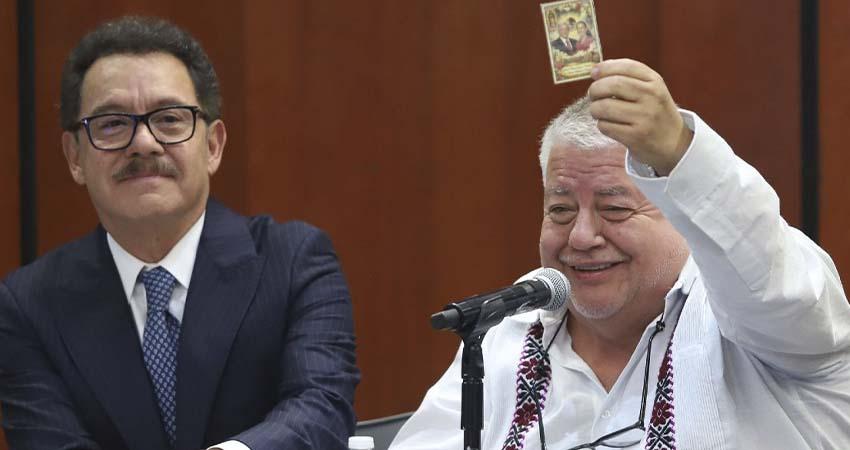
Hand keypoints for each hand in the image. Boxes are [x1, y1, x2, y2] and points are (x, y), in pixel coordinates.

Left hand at [587, 59, 692, 174]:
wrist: (674, 142)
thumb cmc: (654, 112)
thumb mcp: (651, 89)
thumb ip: (628, 77)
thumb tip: (596, 70)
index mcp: (655, 81)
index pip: (626, 66)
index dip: (605, 68)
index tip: (594, 73)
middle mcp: (651, 96)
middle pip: (612, 85)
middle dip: (595, 89)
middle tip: (593, 95)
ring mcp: (644, 117)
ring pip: (604, 107)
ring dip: (595, 109)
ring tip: (599, 112)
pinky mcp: (635, 136)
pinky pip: (605, 126)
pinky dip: (601, 124)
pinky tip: (609, 125)